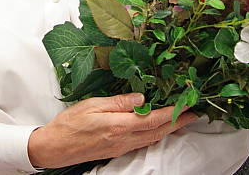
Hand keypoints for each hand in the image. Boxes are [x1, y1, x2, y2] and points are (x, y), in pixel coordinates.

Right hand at [27, 93, 198, 168]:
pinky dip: (154, 135)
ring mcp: (121, 147)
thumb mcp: (92, 105)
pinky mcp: (116, 150)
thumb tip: (141, 98)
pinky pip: (142, 142)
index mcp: (119, 126)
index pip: (153, 120)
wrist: (55, 148)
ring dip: (168, 129)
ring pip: (151, 139)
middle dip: (178, 123)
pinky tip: (157, 129)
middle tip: (194, 114)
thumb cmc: (69, 125)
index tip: (188, 106)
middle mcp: (124, 140)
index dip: (173, 113)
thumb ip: (119, 103)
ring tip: (180, 120)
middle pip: (158, 132)